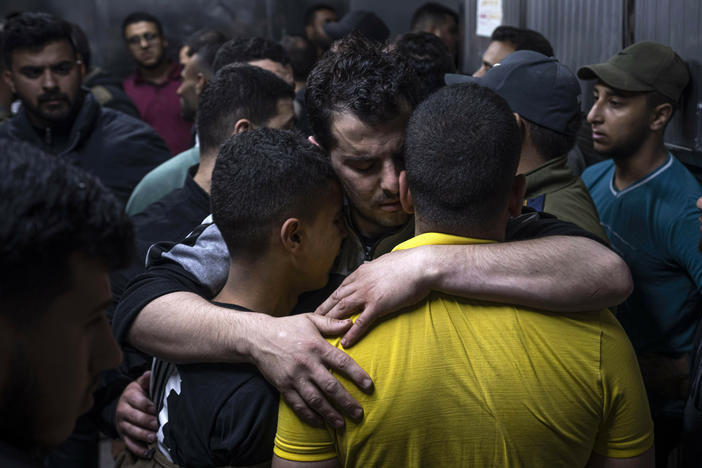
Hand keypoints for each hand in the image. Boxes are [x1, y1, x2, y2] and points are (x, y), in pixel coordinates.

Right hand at [115, 371, 157, 456]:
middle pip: (135, 417)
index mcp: (129, 396)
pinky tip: (147, 452)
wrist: (125, 402)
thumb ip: (147, 379)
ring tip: (154, 437)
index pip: (139, 402)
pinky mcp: (123, 435)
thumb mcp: (142, 383)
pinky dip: (138, 449)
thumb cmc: (139, 392)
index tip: (157, 409)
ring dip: (143, 435)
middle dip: (147, 421)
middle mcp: (122, 410)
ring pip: (131, 431)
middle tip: (157, 424)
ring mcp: (122, 424)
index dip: (149, 406)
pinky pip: (129, 443)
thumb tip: (151, 373)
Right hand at [249, 313, 372, 428]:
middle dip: (346, 402)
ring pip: (315, 400)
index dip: (356, 375)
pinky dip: (309, 416)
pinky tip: (320, 423)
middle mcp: (307, 364)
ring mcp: (294, 377)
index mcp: (317, 347)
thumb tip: (351, 323)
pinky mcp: (283, 387)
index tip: (368, 386)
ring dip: (330, 413)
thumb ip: (331, 323)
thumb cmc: (287, 327)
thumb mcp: (310, 319)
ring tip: (342, 424)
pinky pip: (297, 405)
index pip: (341, 362)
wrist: (257, 337)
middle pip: (330, 386)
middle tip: (359, 413)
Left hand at [315, 248, 431, 346]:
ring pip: (343, 309)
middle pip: (336, 299)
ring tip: (321, 333)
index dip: (331, 298)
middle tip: (312, 321)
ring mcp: (368, 294)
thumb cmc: (409, 263)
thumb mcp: (386, 262)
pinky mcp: (379, 305)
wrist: (421, 265)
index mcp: (362, 272)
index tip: (323, 306)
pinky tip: (345, 342)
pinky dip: (352, 333)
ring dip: (330, 322)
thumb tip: (375, 267)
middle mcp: (360, 282)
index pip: (341, 287)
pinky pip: (361, 322)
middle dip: (323, 310)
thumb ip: (377, 268)